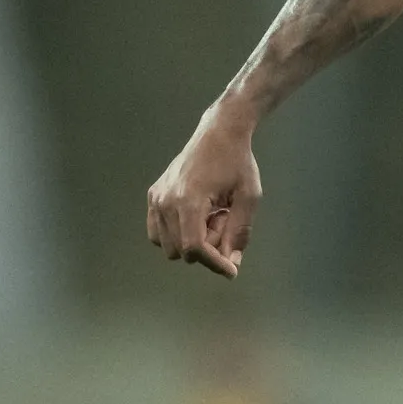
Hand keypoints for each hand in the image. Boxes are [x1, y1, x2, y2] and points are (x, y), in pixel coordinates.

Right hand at [147, 100, 261, 277]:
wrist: (218, 133)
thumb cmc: (238, 163)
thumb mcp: (249, 197)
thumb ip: (240, 232)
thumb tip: (231, 263)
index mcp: (188, 200)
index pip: (194, 248)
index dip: (214, 264)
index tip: (231, 271)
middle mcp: (165, 201)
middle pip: (182, 251)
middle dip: (207, 247)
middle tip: (223, 220)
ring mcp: (156, 198)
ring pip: (168, 246)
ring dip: (192, 241)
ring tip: (210, 215)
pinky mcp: (153, 196)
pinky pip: (157, 233)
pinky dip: (176, 235)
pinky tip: (196, 217)